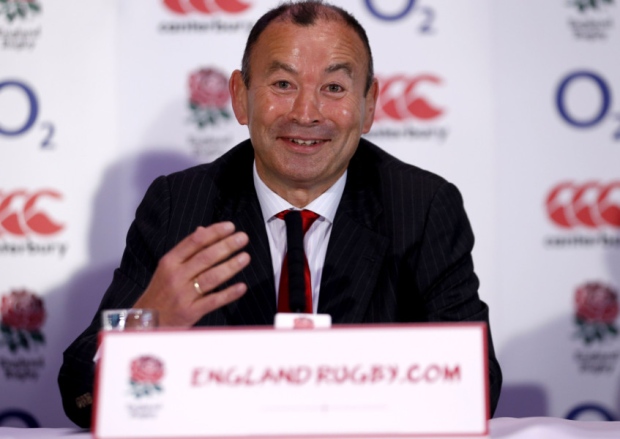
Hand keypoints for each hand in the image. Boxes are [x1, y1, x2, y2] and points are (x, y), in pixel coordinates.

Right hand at [132, 221, 249, 326]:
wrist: (146, 321)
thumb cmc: (160, 291)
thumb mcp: (167, 268)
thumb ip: (186, 250)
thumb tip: (202, 230)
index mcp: (169, 262)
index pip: (194, 242)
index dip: (214, 232)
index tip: (230, 226)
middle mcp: (176, 276)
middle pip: (205, 257)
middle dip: (226, 245)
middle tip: (243, 238)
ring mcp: (183, 295)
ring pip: (211, 277)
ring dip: (230, 266)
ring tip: (245, 257)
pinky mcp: (190, 312)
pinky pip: (213, 301)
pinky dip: (228, 294)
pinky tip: (241, 287)